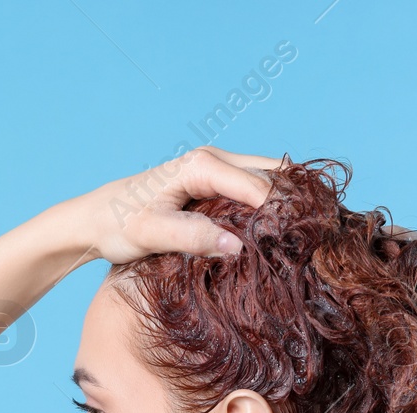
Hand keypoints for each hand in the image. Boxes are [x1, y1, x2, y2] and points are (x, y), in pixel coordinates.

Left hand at [71, 147, 287, 264]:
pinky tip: (283, 233)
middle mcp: (213, 161)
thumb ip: (193, 237)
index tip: (303, 240)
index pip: (258, 186)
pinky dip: (272, 207)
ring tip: (308, 235)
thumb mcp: (151, 234)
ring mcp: (216, 171)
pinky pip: (254, 191)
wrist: (95, 219)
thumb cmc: (118, 224)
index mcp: (201, 166)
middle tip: (320, 233)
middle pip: (272, 174)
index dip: (283, 211)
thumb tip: (237, 246)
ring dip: (287, 203)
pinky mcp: (215, 185)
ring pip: (267, 180)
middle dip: (295, 201)